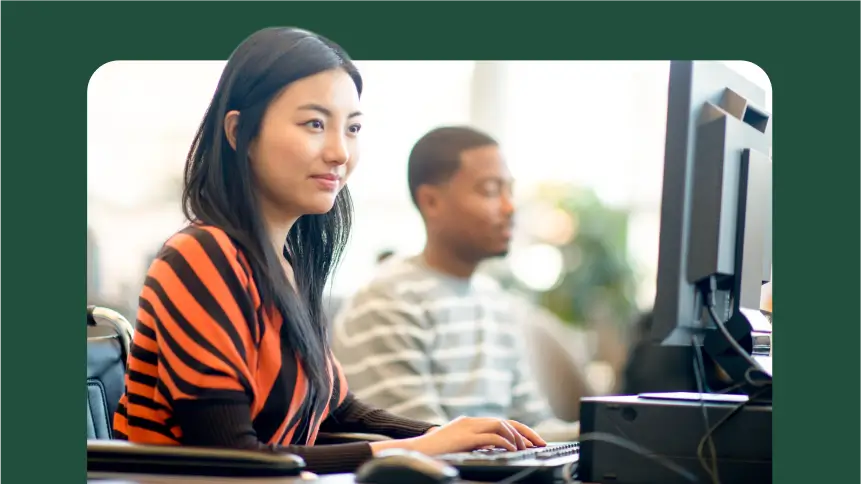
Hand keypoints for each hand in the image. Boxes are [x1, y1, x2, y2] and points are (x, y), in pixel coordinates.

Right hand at [374, 417, 546, 455]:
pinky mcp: (465, 436)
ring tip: (525, 449)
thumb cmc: (436, 452)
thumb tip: (496, 449)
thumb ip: (477, 445)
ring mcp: (468, 426)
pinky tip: (511, 449)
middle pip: (506, 422)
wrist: (416, 451)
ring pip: (501, 425)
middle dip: (526, 432)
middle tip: (540, 443)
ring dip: (516, 437)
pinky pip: (491, 436)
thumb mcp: (460, 446)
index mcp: (471, 423)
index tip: (535, 441)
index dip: (521, 430)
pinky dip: (504, 442)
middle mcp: (471, 421)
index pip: (502, 422)